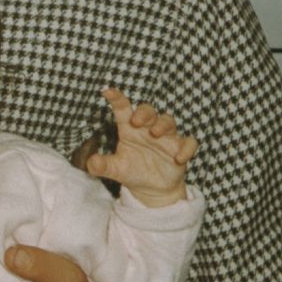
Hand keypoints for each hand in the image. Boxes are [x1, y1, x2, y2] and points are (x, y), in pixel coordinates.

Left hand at [86, 88, 195, 207]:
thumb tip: (91, 162)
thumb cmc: (133, 171)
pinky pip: (189, 142)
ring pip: (168, 121)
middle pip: (148, 110)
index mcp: (129, 129)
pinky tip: (178, 158)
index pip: (123, 108)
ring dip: (163, 124)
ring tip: (155, 134)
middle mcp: (147, 129)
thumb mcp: (116, 169)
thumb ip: (102, 165)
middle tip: (136, 121)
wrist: (152, 189)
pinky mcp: (180, 149)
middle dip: (144, 112)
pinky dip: (186, 148)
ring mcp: (166, 138)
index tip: (106, 91)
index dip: (116, 98)